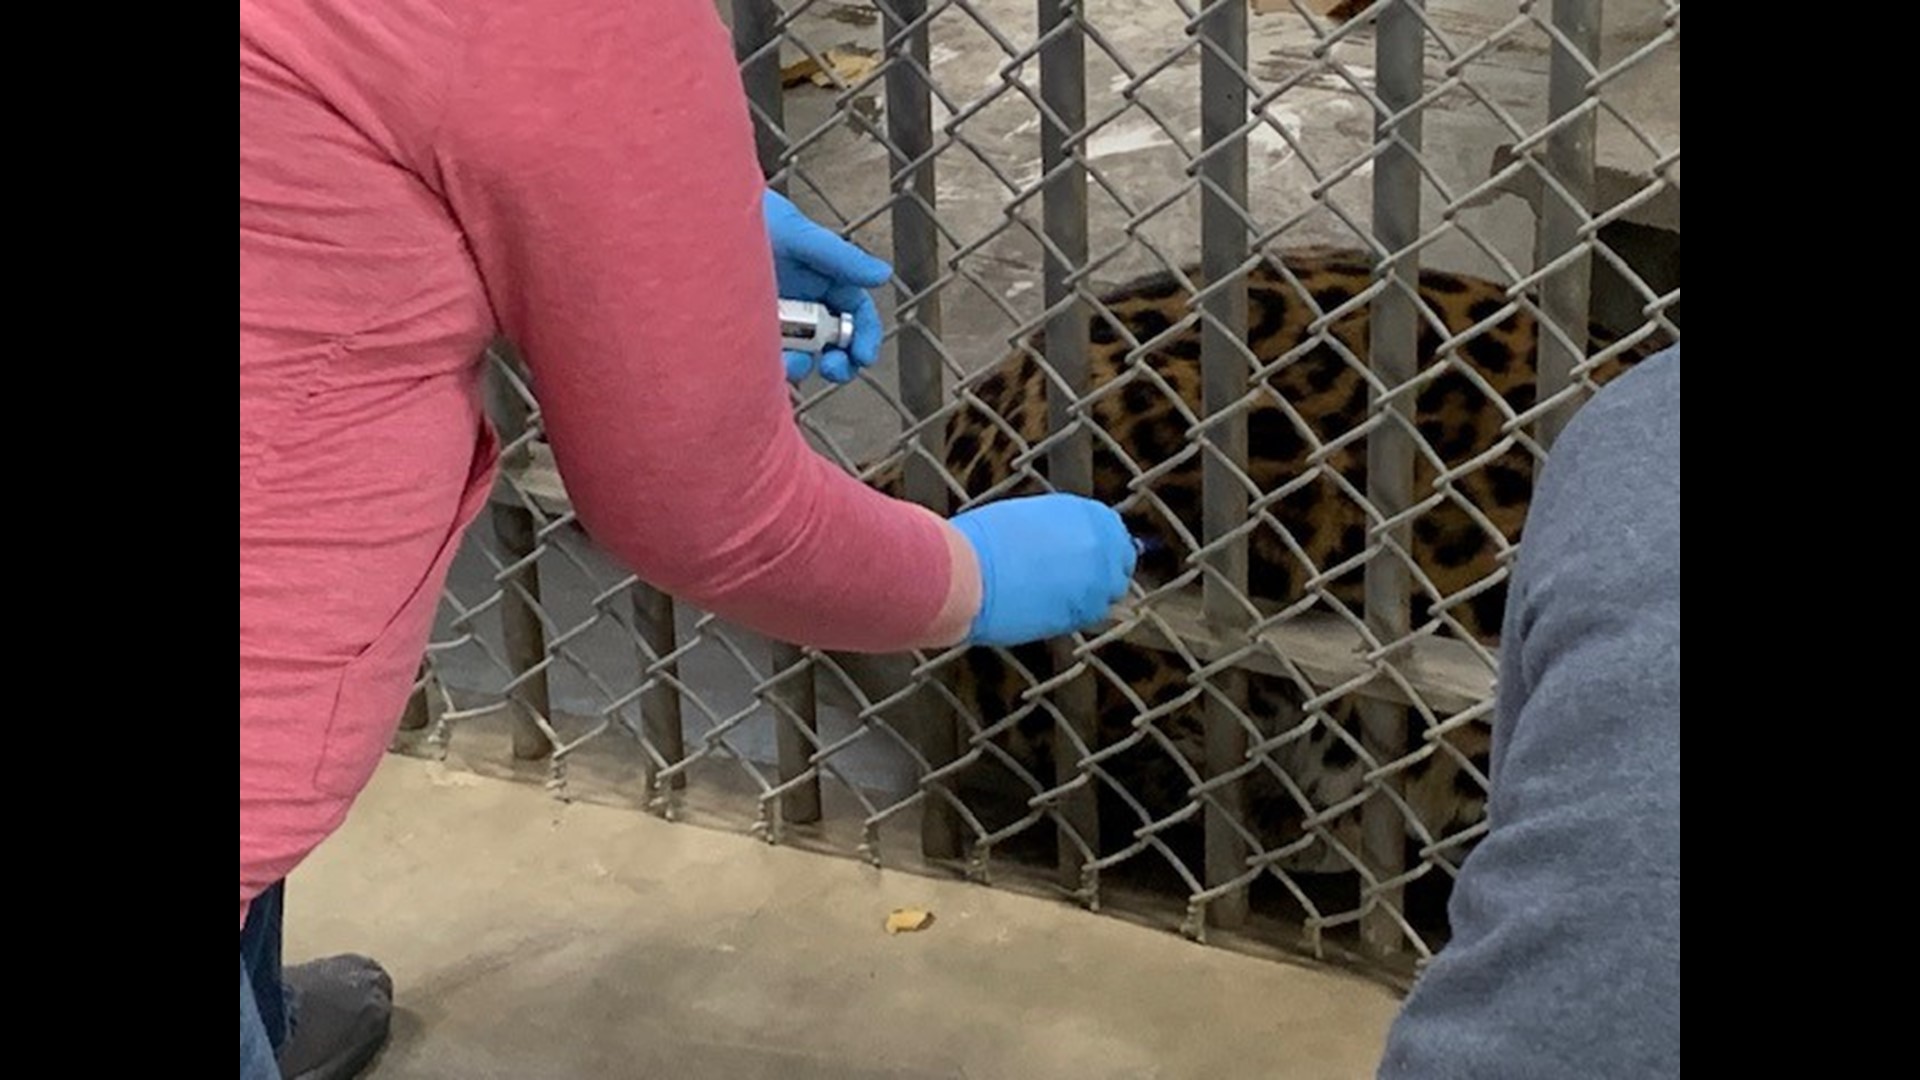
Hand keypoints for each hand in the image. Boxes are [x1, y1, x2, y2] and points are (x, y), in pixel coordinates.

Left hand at [763, 190, 891, 383]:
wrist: (694, 222)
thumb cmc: (745, 216)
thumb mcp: (796, 233)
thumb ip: (839, 256)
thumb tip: (882, 275)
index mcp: (822, 278)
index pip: (855, 311)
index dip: (864, 334)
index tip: (863, 355)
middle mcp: (802, 302)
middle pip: (834, 342)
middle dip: (841, 360)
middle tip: (835, 369)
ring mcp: (774, 319)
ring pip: (801, 355)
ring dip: (804, 366)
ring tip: (793, 365)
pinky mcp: (746, 331)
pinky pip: (765, 358)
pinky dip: (771, 366)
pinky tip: (766, 363)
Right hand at [948, 495, 1137, 645]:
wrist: (965, 572)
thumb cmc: (979, 542)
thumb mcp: (1024, 518)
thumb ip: (1054, 531)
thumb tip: (1055, 544)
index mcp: (1082, 512)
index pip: (1114, 531)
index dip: (1103, 548)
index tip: (1092, 558)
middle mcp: (1097, 543)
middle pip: (1121, 565)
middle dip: (1104, 574)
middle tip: (1077, 584)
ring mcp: (1094, 580)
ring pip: (1108, 596)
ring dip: (1088, 598)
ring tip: (1054, 600)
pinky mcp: (1080, 613)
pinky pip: (1087, 617)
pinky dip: (1072, 616)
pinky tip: (1045, 612)